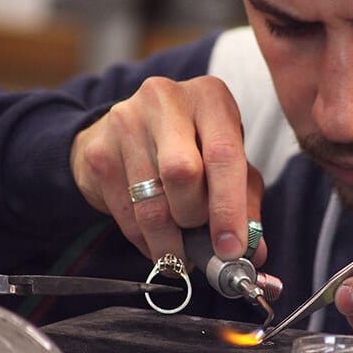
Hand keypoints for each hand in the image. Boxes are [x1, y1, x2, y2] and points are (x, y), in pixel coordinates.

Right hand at [70, 75, 266, 267]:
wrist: (129, 130)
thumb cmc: (192, 146)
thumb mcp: (228, 162)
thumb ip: (245, 201)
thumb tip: (253, 250)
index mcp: (209, 98)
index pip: (223, 155)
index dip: (229, 209)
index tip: (231, 249)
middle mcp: (165, 100)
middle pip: (182, 173)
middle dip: (195, 218)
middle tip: (202, 237)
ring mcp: (125, 122)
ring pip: (150, 203)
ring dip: (170, 242)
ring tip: (181, 254)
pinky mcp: (99, 152)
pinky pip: (125, 214)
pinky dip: (145, 241)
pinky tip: (157, 242)